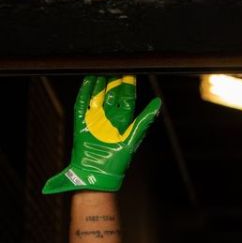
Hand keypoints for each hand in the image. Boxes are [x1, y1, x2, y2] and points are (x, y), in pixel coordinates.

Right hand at [42, 75, 160, 194]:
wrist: (96, 177)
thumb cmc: (116, 165)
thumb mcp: (133, 140)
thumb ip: (145, 121)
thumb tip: (159, 103)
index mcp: (122, 125)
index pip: (126, 100)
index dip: (127, 86)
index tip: (129, 73)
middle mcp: (109, 121)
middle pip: (112, 95)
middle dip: (114, 81)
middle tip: (116, 65)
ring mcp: (95, 121)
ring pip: (97, 96)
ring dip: (100, 83)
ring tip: (102, 68)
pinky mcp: (81, 123)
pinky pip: (82, 103)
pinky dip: (84, 91)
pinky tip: (87, 79)